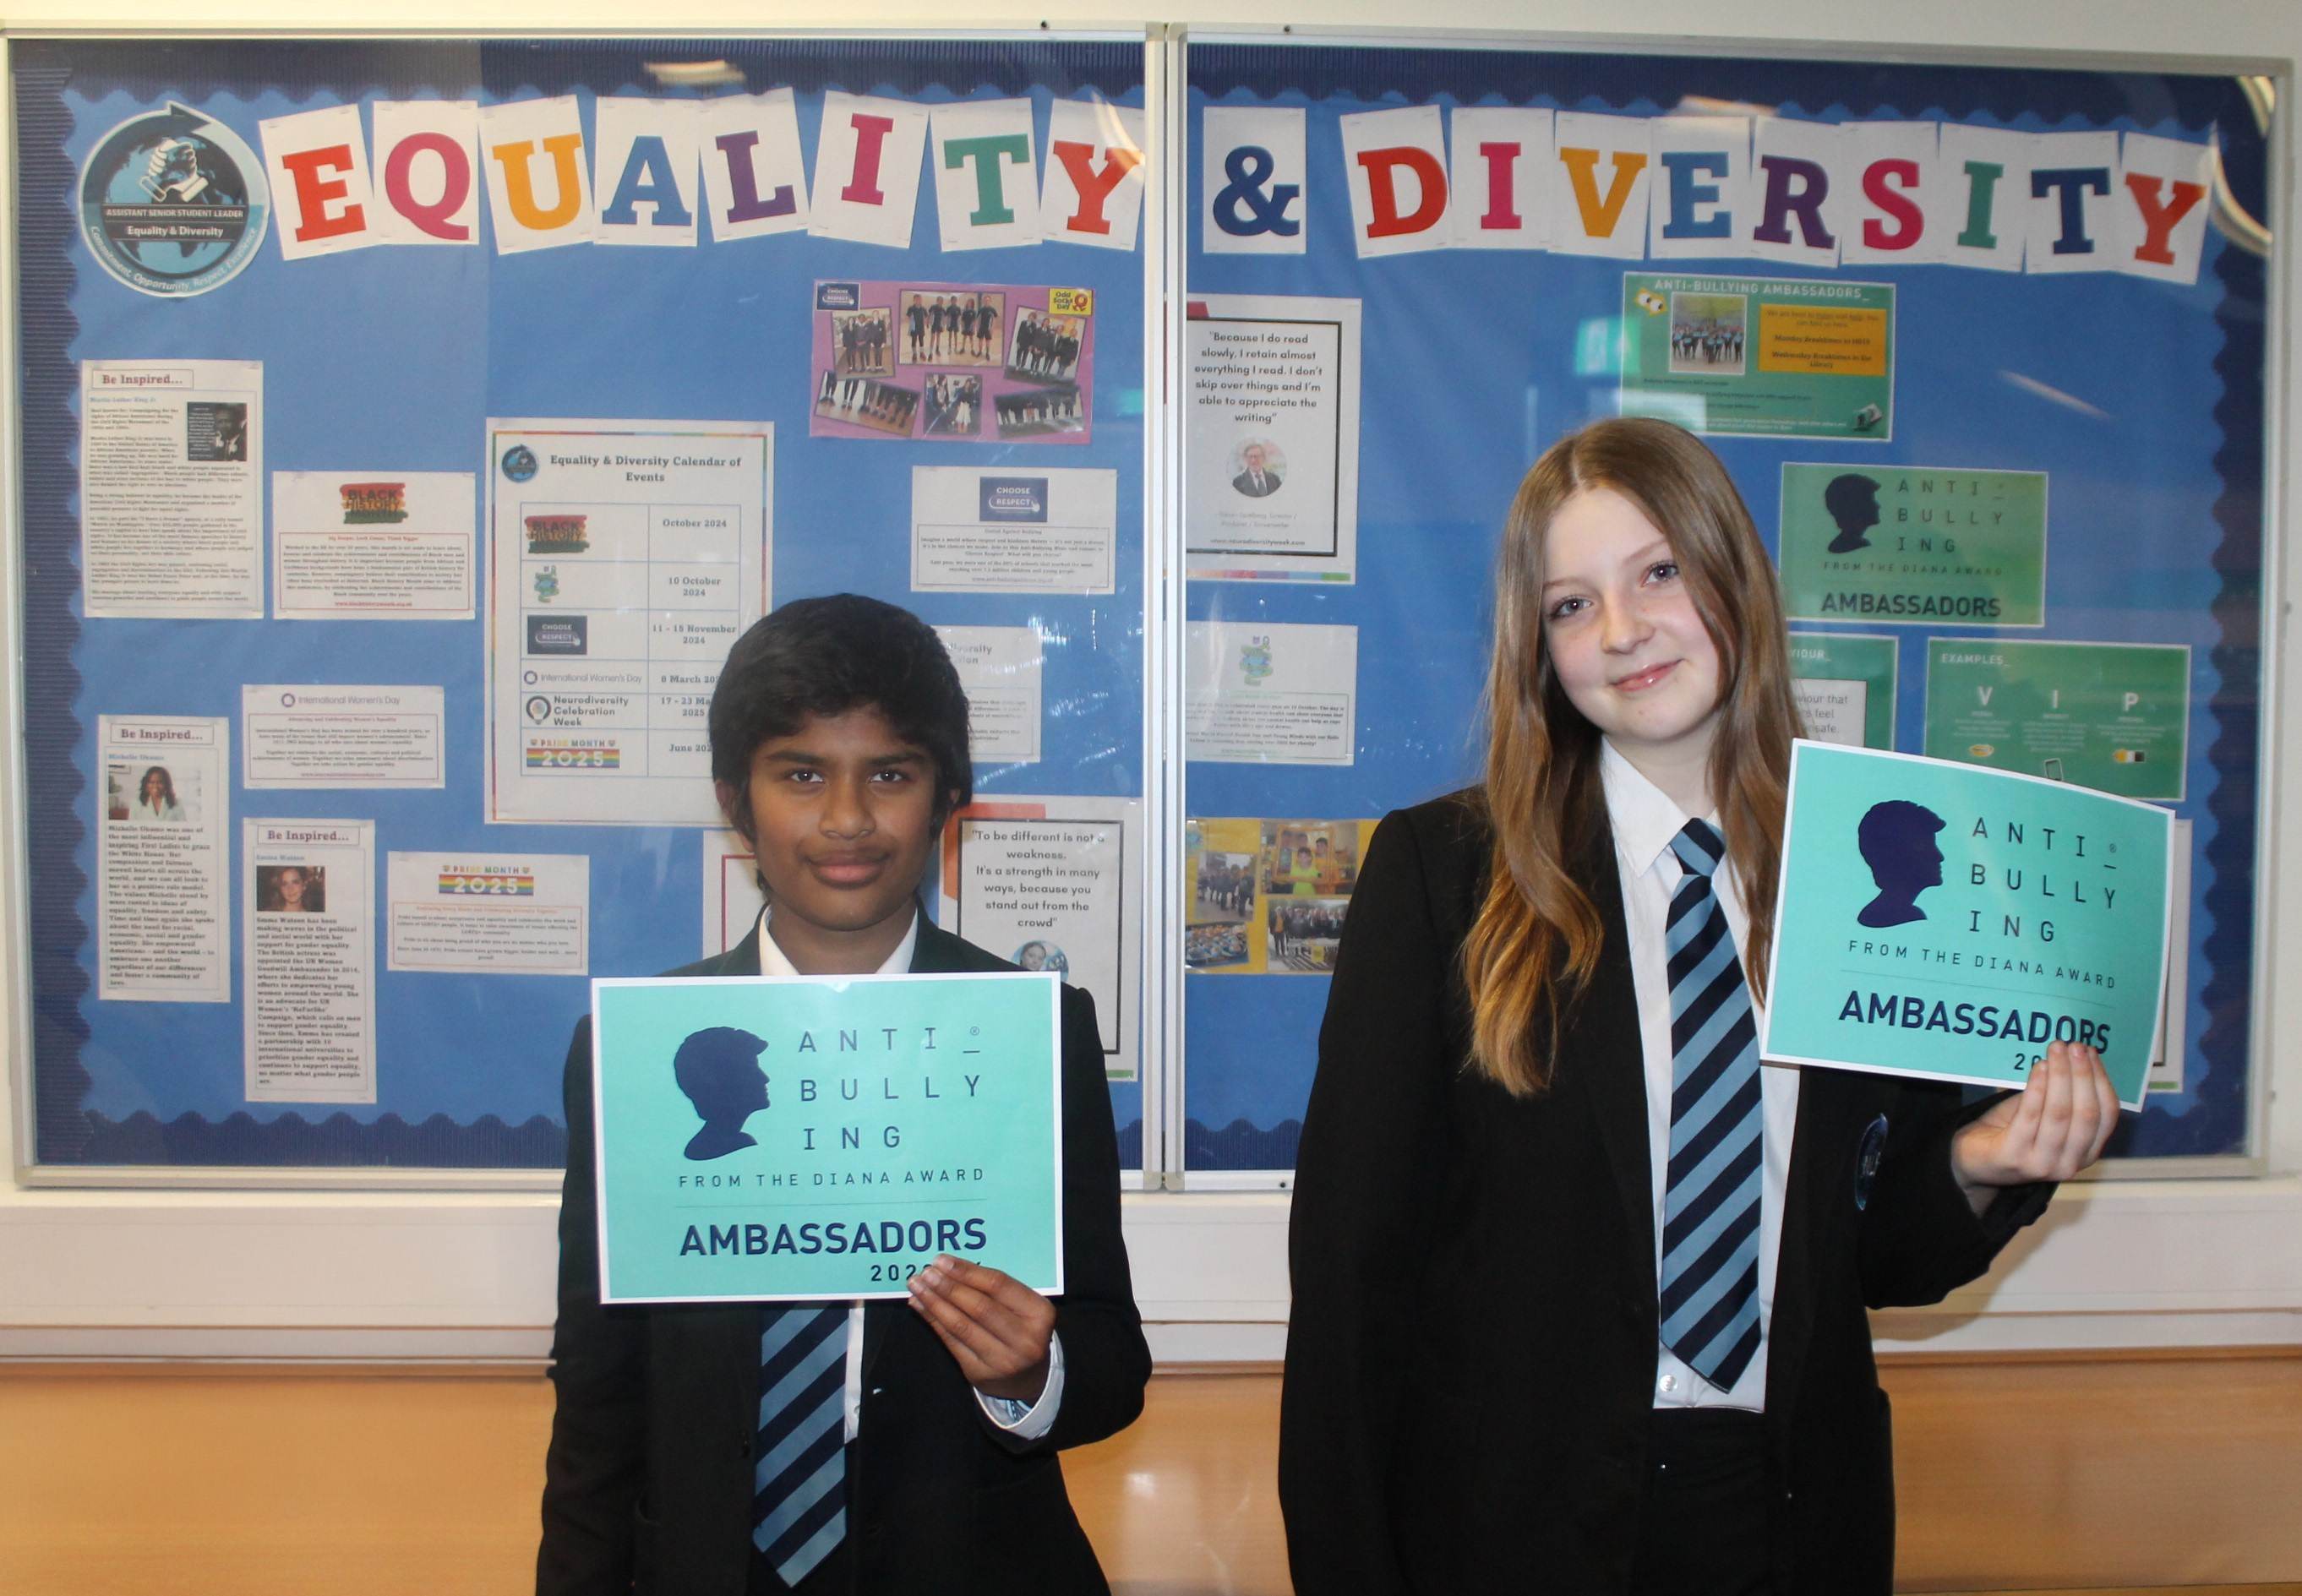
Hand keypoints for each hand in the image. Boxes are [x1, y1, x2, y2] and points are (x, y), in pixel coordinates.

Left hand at [906, 1254, 1054, 1402]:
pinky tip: (920, 1305)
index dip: (967, 1272)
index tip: (942, 1261)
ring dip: (934, 1303)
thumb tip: (950, 1266)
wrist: (1028, 1377)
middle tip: (926, 1272)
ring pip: (961, 1326)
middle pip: (978, 1307)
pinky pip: (951, 1342)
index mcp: (1039, 1314)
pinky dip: (933, 1320)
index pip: (998, 1286)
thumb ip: (995, 1289)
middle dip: (947, 1287)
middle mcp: (1024, 1339)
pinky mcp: (980, 1373)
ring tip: (917, 1286)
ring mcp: (1002, 1360)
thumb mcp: (1023, 1307)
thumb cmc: (1022, 1329)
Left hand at [1950, 1040, 2120, 1212]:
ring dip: (2060, 1077)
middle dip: (2082, 1075)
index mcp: (2086, 1153)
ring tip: (2055, 1050)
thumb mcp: (2046, 1114)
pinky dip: (2036, 1089)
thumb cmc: (2013, 1131)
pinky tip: (2038, 1068)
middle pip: (2086, 1114)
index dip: (2101, 1081)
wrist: (1972, 1159)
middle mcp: (2070, 1164)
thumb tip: (2077, 1054)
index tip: (2090, 1052)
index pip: (2106, 1115)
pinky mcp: (2014, 1157)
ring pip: (2060, 1114)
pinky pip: (2029, 1117)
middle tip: (2073, 1046)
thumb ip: (2064, 1094)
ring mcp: (2042, 1164)